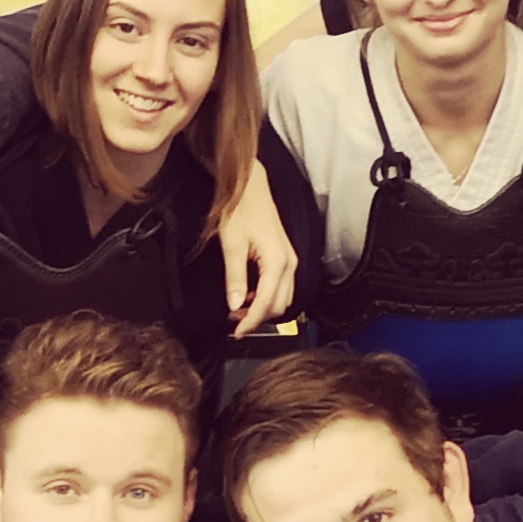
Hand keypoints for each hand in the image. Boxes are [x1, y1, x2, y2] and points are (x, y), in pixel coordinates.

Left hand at [215, 161, 299, 338]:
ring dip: (263, 308)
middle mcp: (290, 264)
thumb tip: (235, 306)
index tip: (237, 334)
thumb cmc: (241, 210)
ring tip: (238, 309)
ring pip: (282, 298)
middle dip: (258, 318)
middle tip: (234, 322)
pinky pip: (281, 286)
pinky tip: (248, 294)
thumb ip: (235, 278)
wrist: (250, 187)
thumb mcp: (232, 245)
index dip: (251, 322)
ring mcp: (290, 260)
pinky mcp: (285, 257)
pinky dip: (266, 296)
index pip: (266, 303)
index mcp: (278, 262)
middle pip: (279, 306)